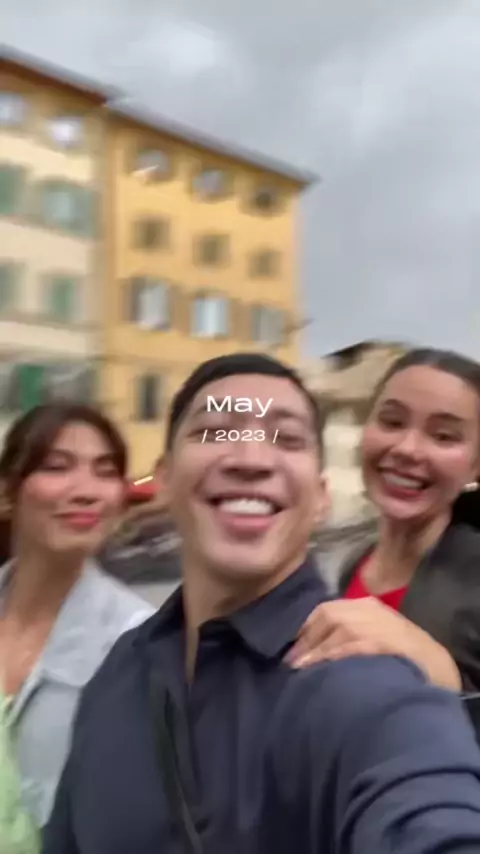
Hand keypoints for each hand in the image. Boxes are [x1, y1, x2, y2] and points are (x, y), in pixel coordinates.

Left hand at [286, 597, 461, 690]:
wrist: (435, 666)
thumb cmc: (400, 655)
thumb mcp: (374, 635)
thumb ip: (348, 635)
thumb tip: (311, 648)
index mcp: (367, 605)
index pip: (328, 609)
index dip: (306, 627)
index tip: (292, 646)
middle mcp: (371, 609)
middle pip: (328, 616)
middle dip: (307, 638)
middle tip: (290, 661)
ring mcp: (379, 622)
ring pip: (337, 628)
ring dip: (315, 649)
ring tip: (299, 668)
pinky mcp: (385, 640)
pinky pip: (351, 645)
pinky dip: (331, 655)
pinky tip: (319, 669)